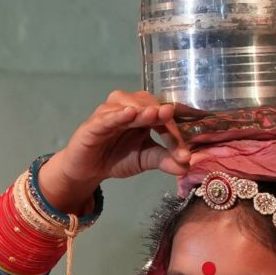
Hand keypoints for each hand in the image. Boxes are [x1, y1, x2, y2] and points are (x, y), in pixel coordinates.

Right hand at [36, 90, 187, 214]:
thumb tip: (187, 166)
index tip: (184, 155)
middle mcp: (129, 106)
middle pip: (151, 107)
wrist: (88, 169)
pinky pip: (108, 117)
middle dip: (164, 121)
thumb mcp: (146, 159)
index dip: (175, 135)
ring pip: (131, 106)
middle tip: (175, 133)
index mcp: (145, 112)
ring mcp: (111, 112)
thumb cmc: (117, 157)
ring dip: (144, 111)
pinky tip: (130, 114)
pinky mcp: (94, 122)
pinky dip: (119, 115)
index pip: (165, 118)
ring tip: (156, 114)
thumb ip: (166, 160)